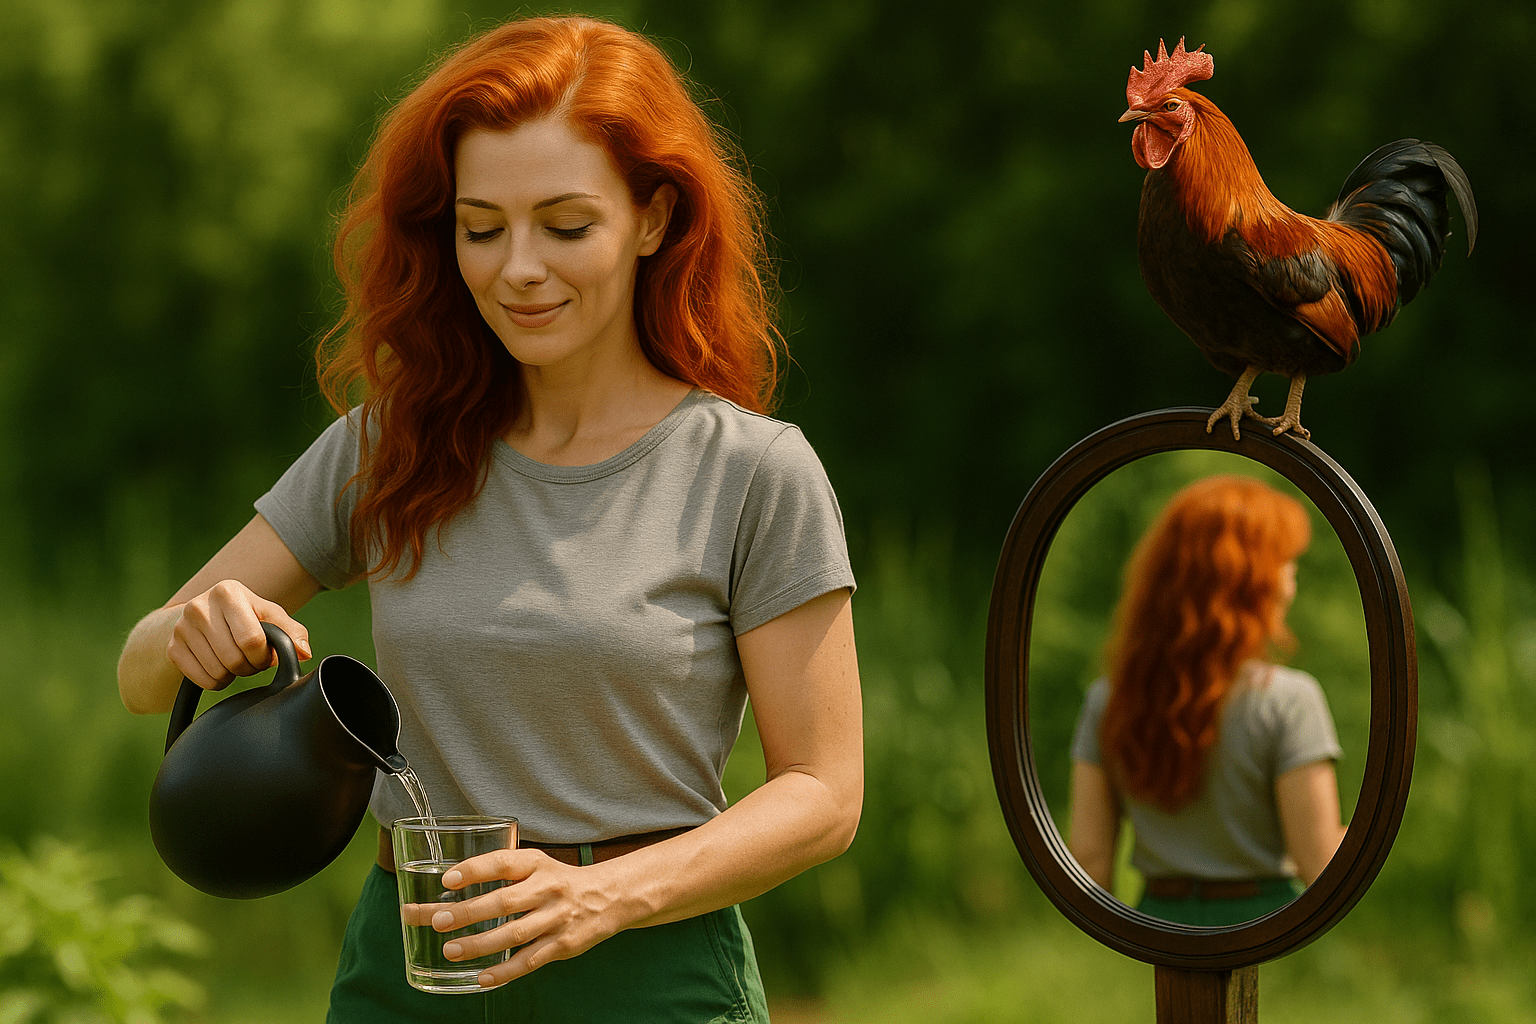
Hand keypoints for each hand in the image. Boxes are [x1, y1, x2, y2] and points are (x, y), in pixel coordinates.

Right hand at [167, 579, 311, 690]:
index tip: (265, 653)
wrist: (205, 616)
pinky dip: (216, 681)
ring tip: (235, 659)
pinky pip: (202, 680)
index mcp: (227, 592)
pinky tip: (219, 666)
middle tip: (250, 658)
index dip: (264, 656)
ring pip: (218, 672)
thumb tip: (304, 652)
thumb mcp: (270, 616)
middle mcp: (199, 606)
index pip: (252, 640)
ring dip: (234, 675)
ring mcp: (181, 627)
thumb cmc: (246, 616)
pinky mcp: (172, 648)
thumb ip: (292, 632)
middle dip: (250, 667)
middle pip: (235, 659)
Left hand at [418, 849, 630, 986]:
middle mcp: (547, 889)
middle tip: (439, 920)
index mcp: (537, 864)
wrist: (608, 897)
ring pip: (514, 934)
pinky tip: (482, 977)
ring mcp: (556, 918)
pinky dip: (505, 971)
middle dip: (469, 912)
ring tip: (451, 950)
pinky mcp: (562, 944)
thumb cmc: (560, 881)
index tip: (448, 880)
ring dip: (480, 944)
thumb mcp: (537, 866)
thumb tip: (451, 889)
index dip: (475, 870)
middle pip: (504, 901)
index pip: (503, 863)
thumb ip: (504, 873)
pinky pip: (530, 960)